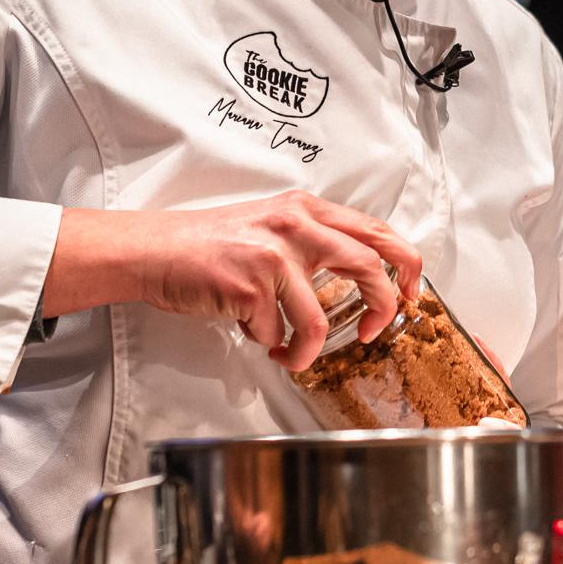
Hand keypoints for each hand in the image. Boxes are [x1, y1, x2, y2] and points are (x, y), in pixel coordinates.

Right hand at [48, 193, 421, 371]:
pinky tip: (252, 332)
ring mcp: (275, 255)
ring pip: (320, 320)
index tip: (407, 293)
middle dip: (381, 308)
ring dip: (307, 350)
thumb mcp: (270, 226)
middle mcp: (296, 225)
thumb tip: (356, 275)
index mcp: (306, 209)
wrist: (154, 251)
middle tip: (371, 331)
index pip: (376, 231)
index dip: (404, 265)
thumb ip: (312, 242)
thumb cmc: (207, 244)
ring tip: (292, 354)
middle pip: (371, 267)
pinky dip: (268, 343)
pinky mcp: (252, 286)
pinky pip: (278, 333)